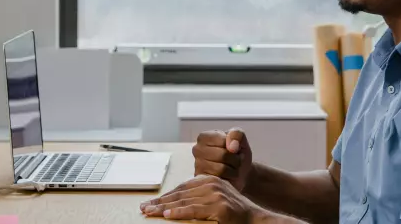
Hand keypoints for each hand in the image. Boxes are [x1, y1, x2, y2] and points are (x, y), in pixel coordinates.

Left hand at [140, 175, 260, 222]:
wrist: (256, 219)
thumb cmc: (235, 213)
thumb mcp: (216, 199)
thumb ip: (199, 196)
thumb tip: (175, 203)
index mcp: (209, 180)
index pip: (181, 187)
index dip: (165, 195)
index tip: (150, 203)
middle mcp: (212, 184)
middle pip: (180, 193)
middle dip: (159, 202)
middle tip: (144, 208)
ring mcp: (216, 195)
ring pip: (183, 202)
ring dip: (163, 208)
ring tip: (149, 213)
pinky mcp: (220, 208)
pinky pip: (194, 210)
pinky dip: (178, 213)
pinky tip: (167, 215)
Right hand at [192, 128, 252, 191]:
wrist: (241, 172)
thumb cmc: (238, 153)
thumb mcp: (241, 139)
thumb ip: (237, 134)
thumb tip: (231, 147)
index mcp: (204, 137)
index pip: (223, 140)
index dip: (235, 146)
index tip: (234, 148)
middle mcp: (197, 150)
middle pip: (223, 155)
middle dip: (235, 159)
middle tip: (235, 160)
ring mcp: (198, 166)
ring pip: (222, 168)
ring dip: (233, 170)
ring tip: (232, 168)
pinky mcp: (202, 181)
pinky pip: (220, 181)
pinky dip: (229, 179)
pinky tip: (227, 177)